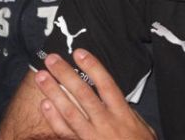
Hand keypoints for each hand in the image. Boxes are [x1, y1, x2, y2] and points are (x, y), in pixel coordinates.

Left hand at [35, 50, 156, 139]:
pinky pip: (66, 132)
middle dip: (66, 74)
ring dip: (54, 92)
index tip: (79, 52)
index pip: (106, 85)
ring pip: (70, 112)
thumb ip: (129, 112)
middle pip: (83, 94)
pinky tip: (45, 104)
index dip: (93, 67)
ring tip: (41, 77)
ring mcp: (92, 137)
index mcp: (123, 114)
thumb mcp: (143, 128)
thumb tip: (115, 97)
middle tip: (51, 59)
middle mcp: (106, 123)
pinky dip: (54, 119)